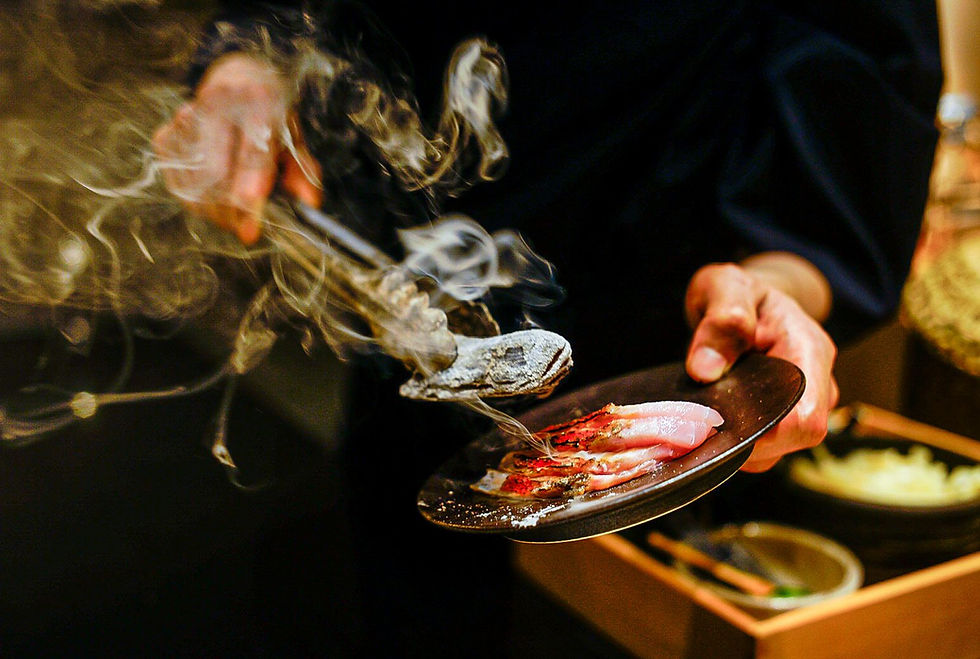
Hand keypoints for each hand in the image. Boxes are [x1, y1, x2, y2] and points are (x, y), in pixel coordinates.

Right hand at [152, 53, 321, 243]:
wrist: (236, 80)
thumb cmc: (271, 117)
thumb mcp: (295, 138)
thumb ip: (304, 171)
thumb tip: (310, 202)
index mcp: (259, 99)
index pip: (252, 151)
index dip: (250, 189)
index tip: (250, 225)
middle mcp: (219, 101)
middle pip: (215, 170)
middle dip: (229, 210)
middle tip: (244, 229)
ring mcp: (188, 114)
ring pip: (193, 180)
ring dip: (212, 210)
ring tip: (231, 216)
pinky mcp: (167, 131)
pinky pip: (175, 179)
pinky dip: (193, 199)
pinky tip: (212, 197)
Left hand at [684, 258, 838, 471]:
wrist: (744, 301)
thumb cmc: (738, 292)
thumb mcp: (724, 287)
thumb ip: (721, 321)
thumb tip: (706, 370)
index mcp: (809, 353)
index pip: (805, 420)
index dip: (766, 436)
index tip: (718, 425)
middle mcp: (816, 387)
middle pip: (790, 441)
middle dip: (743, 440)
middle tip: (698, 418)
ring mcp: (801, 407)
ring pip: (773, 451)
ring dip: (734, 442)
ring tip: (702, 414)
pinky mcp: (781, 420)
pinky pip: (762, 448)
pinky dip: (732, 442)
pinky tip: (708, 422)